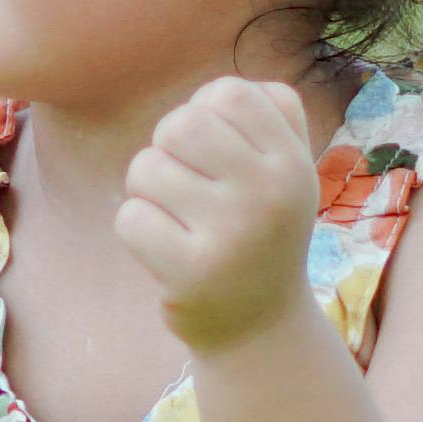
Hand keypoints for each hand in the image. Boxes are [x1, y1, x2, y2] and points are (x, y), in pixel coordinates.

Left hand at [119, 75, 321, 348]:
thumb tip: (221, 92)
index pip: (228, 94)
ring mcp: (231, 234)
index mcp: (292, 164)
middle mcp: (269, 195)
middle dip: (166, 147)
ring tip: (174, 218)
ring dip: (146, 191)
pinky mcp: (190, 272)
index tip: (210, 150)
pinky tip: (164, 248)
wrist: (260, 329)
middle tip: (181, 183)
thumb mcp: (289, 173)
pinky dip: (136, 228)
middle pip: (181, 123)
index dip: (204, 111)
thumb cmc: (261, 234)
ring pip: (146, 168)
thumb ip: (272, 116)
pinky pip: (130, 218)